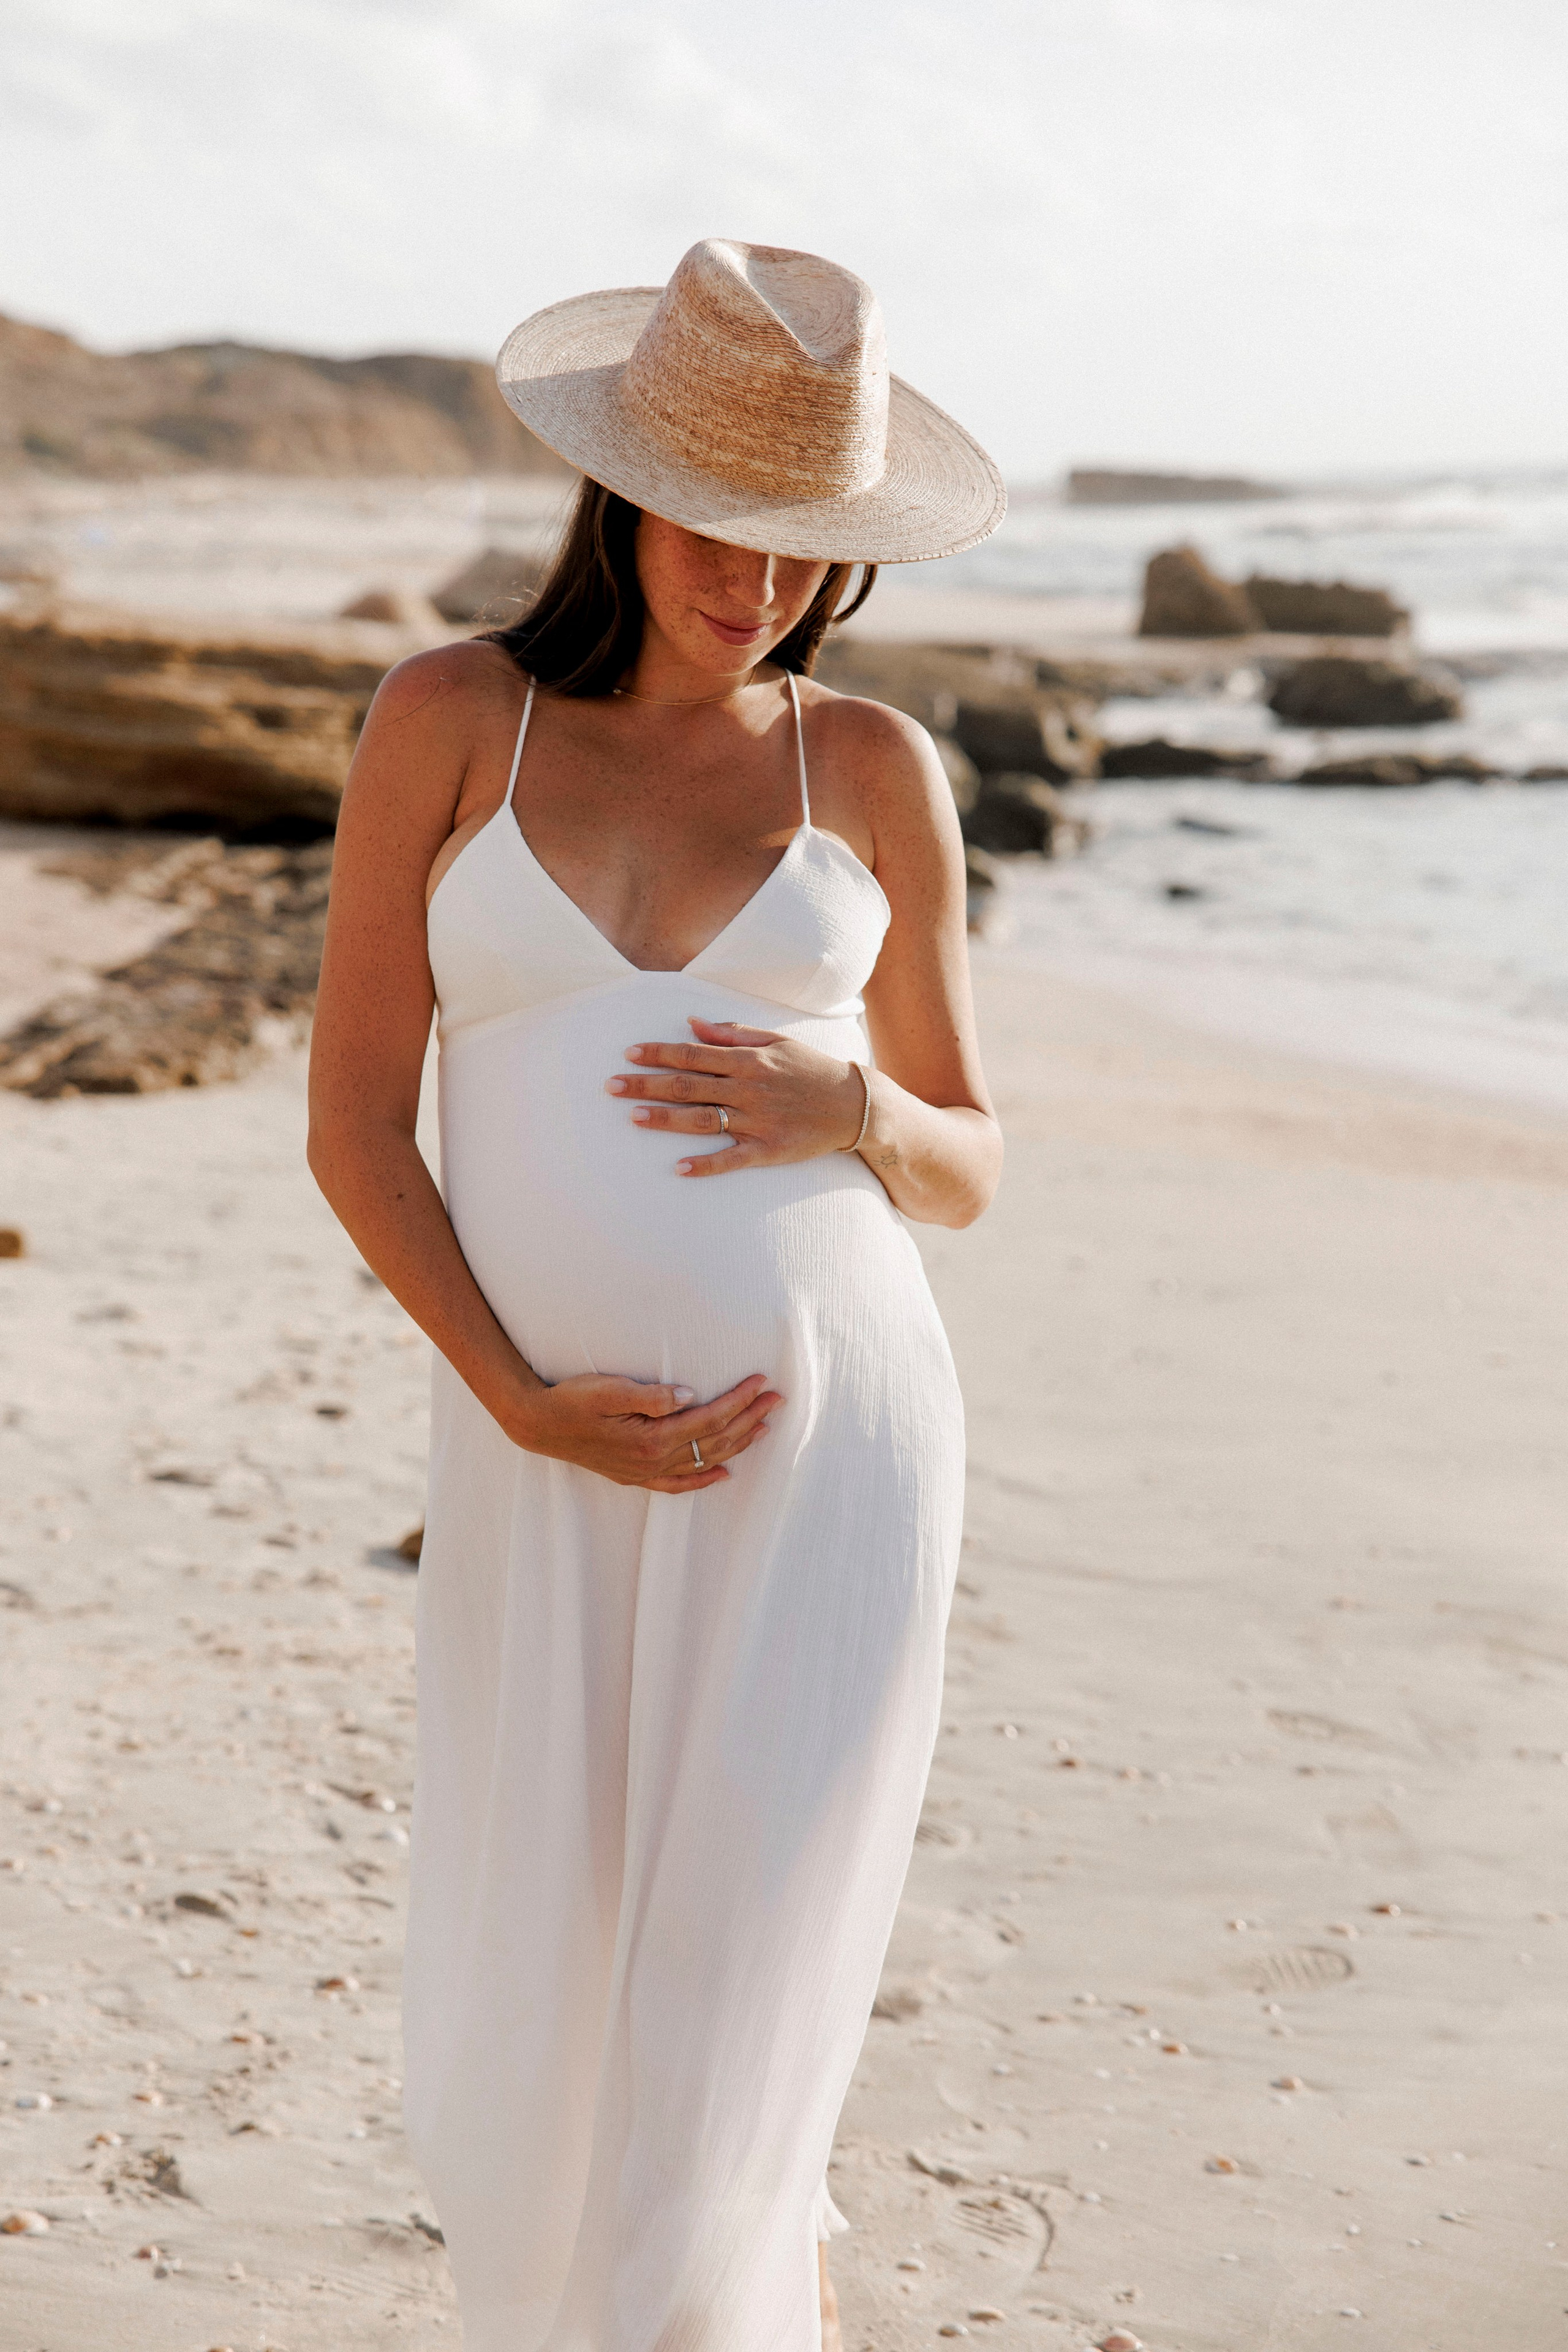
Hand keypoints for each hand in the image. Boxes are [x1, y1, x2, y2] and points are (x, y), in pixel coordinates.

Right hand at [510, 1370, 779, 1491]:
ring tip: (764, 1428)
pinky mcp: (634, 1475)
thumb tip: (691, 1396)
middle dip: (750, 1419)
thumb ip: (650, 1396)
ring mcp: (644, 1472)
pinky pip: (678, 1484)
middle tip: (778, 1400)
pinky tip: (724, 1474)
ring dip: (737, 1444)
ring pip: (703, 1461)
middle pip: (714, 1441)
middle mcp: (653, 1461)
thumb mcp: (609, 1389)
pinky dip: (703, 1479)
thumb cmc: (573, 1400)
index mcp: (651, 1438)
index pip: (710, 1418)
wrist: (538, 1424)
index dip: (739, 1400)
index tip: (763, 1382)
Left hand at [606, 1019, 866, 1177]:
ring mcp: (758, 1120)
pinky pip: (732, 1159)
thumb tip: (691, 1023)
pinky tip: (679, 1168)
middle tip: (611, 1086)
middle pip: (688, 1085)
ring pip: (703, 1120)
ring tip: (633, 1118)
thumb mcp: (776, 1041)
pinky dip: (706, 1164)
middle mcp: (749, 1088)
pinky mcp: (769, 1149)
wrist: (854, 1105)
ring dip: (665, 1119)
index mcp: (749, 1060)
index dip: (658, 1053)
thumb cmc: (811, 1069)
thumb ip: (732, 1033)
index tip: (628, 1054)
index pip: (693, 1054)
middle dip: (647, 1084)